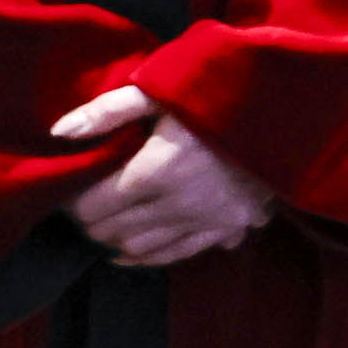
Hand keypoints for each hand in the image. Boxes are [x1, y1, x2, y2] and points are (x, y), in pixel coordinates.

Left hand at [53, 85, 276, 267]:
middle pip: (112, 230)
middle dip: (89, 220)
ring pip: (140, 248)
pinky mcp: (229, 227)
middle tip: (80, 205)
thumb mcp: (162, 89)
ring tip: (104, 224)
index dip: (72, 200)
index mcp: (157, 170)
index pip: (94, 203)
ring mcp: (206, 220)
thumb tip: (58, 134)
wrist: (289, 109)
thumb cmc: (220, 92)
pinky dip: (147, 258)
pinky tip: (129, 251)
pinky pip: (177, 255)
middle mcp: (178, 204)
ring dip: (114, 240)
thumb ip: (108, 110)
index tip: (66, 189)